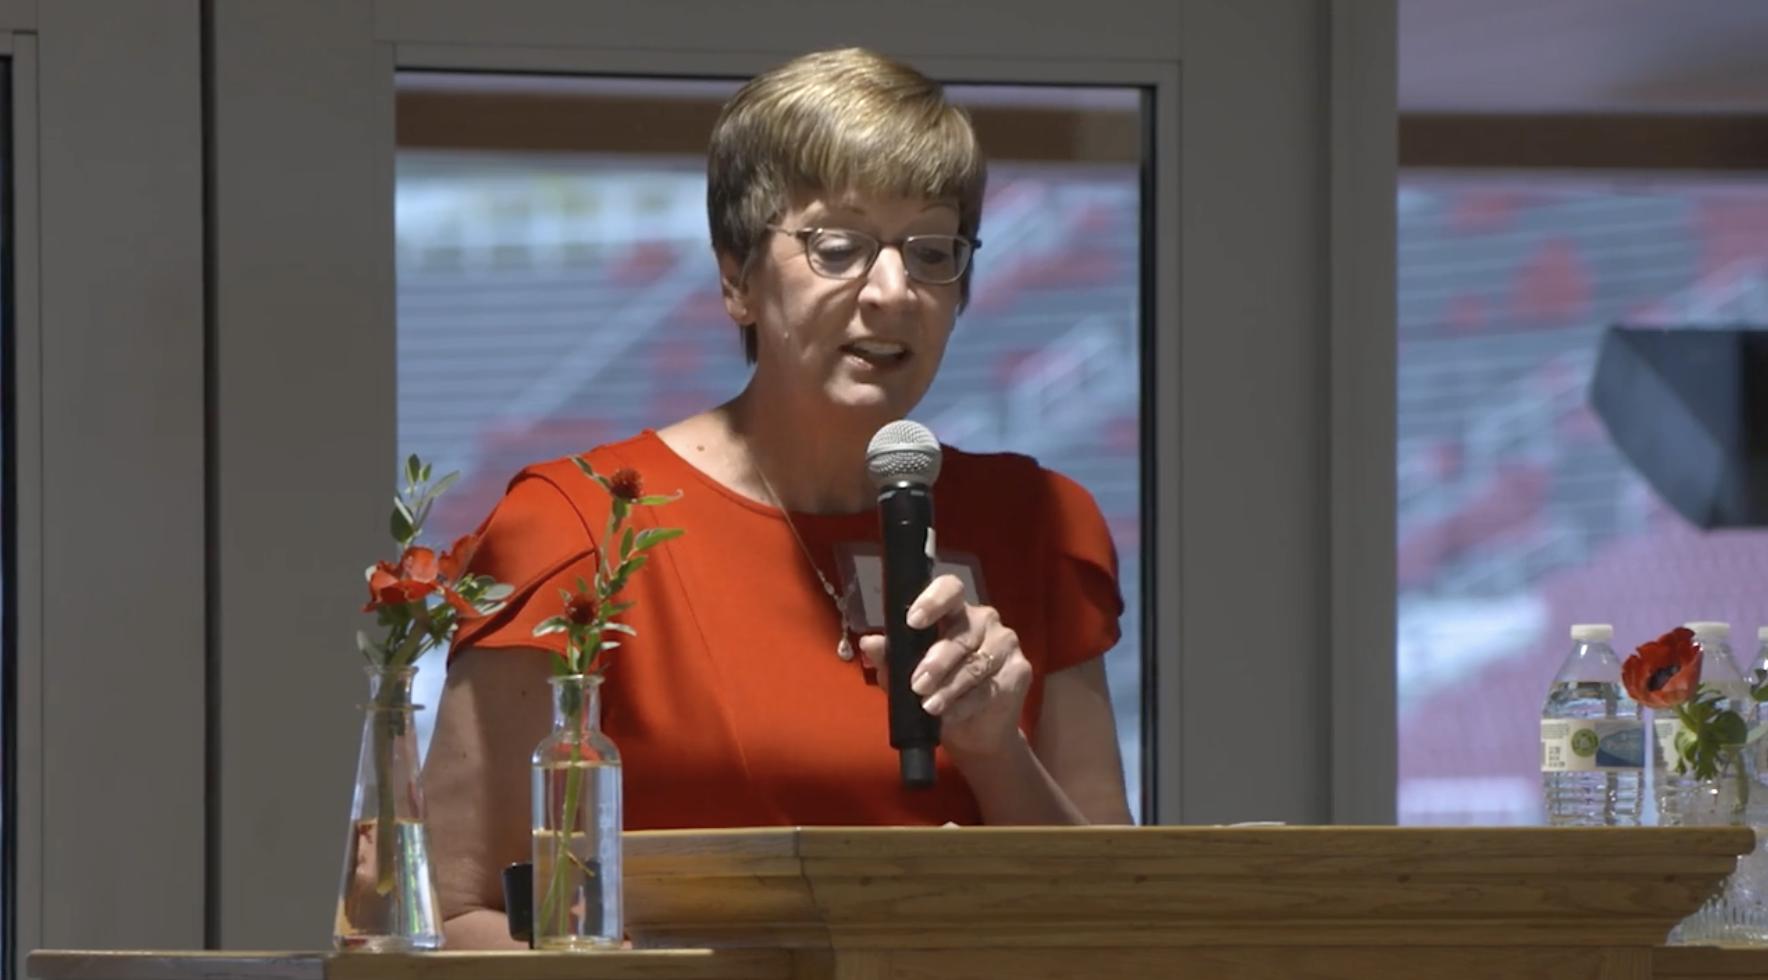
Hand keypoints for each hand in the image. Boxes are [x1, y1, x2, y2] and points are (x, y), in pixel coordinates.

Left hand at [857, 574, 1029, 759]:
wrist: (974, 732)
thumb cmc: (936, 692)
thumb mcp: (904, 677)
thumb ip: (890, 658)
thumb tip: (869, 642)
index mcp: (953, 611)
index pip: (949, 589)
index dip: (933, 601)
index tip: (913, 621)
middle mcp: (982, 620)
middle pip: (961, 635)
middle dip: (937, 662)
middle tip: (917, 684)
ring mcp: (1005, 643)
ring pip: (976, 664)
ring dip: (950, 687)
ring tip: (930, 707)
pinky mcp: (1020, 670)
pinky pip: (991, 687)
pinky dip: (966, 705)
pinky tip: (950, 716)